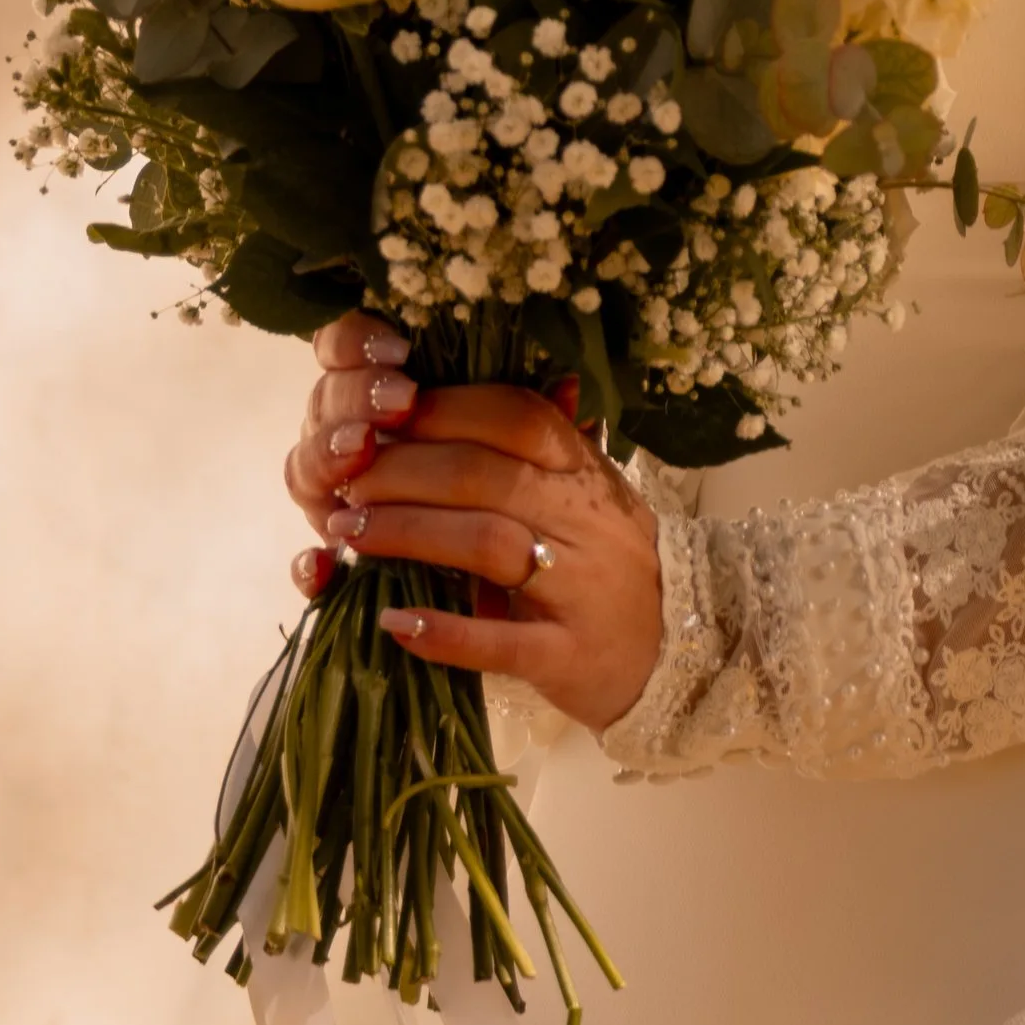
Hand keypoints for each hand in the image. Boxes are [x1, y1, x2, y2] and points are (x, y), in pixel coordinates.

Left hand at [284, 312, 663, 735]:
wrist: (678, 649)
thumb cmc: (609, 559)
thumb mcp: (586, 487)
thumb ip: (540, 438)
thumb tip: (499, 369)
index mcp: (584, 469)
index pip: (514, 416)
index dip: (443, 409)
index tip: (381, 413)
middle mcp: (586, 518)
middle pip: (487, 475)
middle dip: (404, 471)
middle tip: (346, 479)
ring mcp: (580, 588)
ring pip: (488, 545)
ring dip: (410, 534)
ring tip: (349, 533)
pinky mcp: (568, 655)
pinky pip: (502, 641)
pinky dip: (444, 631)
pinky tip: (393, 622)